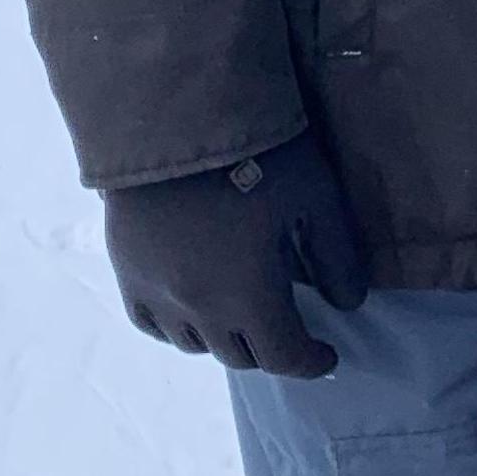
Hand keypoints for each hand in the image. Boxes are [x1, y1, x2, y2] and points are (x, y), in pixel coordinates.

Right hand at [103, 131, 369, 377]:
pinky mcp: (127, 268)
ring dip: (225, 337)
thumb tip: (349, 303)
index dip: (310, 361)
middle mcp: (199, 307)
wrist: (176, 114)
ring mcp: (157, 291)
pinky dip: (176, 324)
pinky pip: (151, 322)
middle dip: (270, 347)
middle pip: (239, 354)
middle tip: (288, 326)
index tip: (326, 354)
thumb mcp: (313, 195)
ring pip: (195, 342)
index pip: (283, 355)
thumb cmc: (254, 150)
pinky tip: (192, 304)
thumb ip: (336, 254)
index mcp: (248, 296)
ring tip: (244, 312)